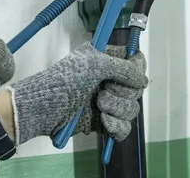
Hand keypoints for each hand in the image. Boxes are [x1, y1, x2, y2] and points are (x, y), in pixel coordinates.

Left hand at [9, 42, 147, 143]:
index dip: (136, 69)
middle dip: (122, 92)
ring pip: (132, 109)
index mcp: (108, 61)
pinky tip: (103, 121)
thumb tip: (143, 81)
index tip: (130, 75)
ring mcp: (108, 102)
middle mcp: (110, 80)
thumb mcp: (94, 64)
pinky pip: (124, 128)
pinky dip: (116, 126)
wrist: (45, 108)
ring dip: (117, 108)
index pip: (135, 62)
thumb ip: (123, 68)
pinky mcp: (104, 122)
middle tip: (102, 90)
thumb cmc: (66, 80)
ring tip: (99, 106)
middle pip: (136, 88)